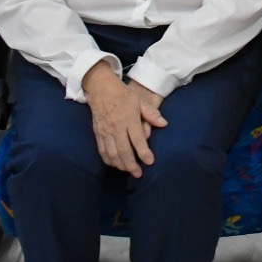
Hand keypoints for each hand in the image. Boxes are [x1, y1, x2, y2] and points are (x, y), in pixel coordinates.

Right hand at [81, 62, 166, 176]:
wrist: (100, 88)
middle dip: (131, 165)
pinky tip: (116, 164)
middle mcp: (116, 126)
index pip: (137, 139)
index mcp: (128, 118)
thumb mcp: (139, 100)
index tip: (150, 162)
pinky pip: (102, 151)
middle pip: (123, 150)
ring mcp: (105, 131)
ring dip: (120, 165)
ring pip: (112, 153)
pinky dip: (109, 160)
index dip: (143, 152)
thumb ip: (151, 113)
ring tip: (129, 171)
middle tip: (139, 174)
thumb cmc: (123, 94)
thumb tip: (164, 124)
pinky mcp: (97, 133)